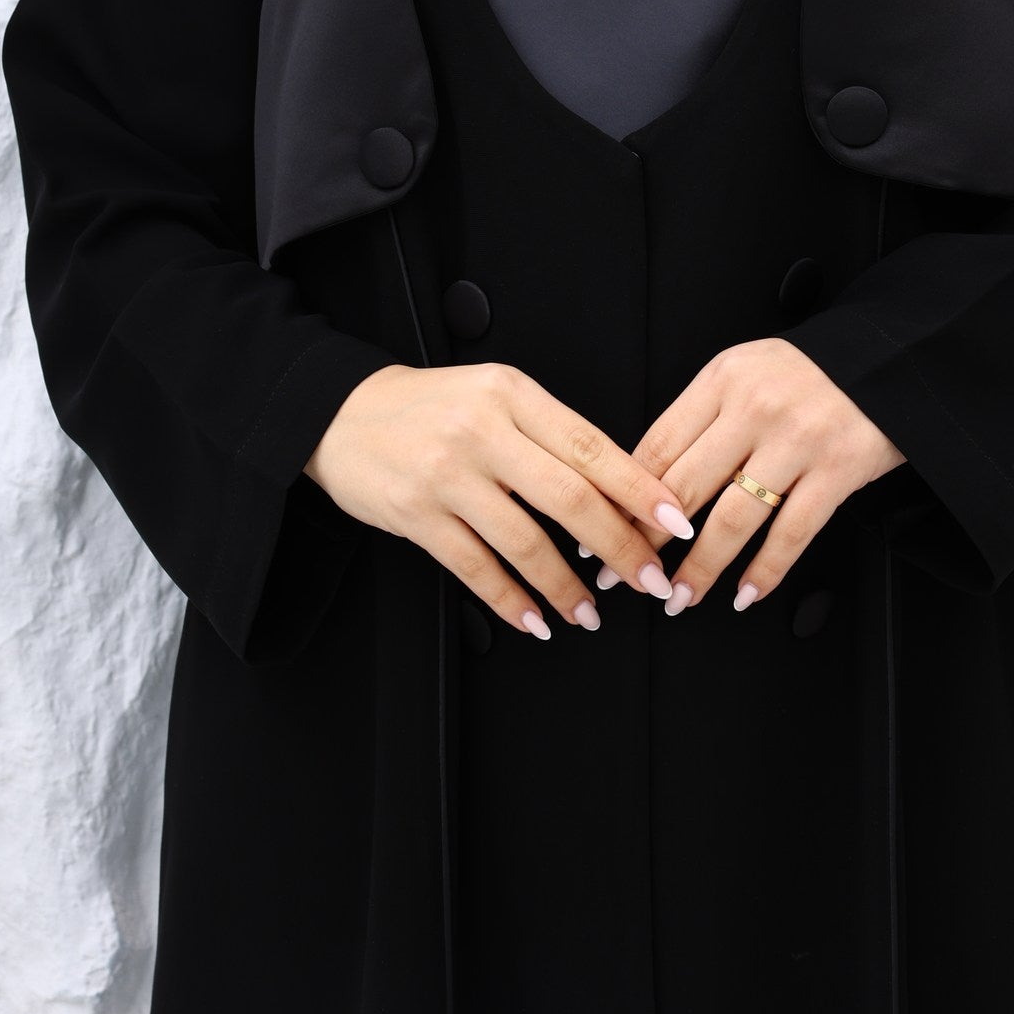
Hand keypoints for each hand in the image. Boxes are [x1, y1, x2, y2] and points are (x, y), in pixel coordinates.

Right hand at [304, 362, 694, 640]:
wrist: (340, 412)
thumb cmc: (431, 406)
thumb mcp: (495, 395)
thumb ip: (549, 432)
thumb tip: (618, 486)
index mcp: (513, 394)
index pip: (591, 446)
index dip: (638, 487)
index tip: (674, 520)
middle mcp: (483, 431)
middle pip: (568, 497)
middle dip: (618, 544)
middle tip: (650, 577)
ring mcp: (447, 475)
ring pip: (524, 541)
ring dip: (564, 587)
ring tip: (590, 613)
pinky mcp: (416, 515)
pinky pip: (475, 567)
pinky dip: (510, 600)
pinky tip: (534, 619)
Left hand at [628, 336, 905, 615]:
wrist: (892, 354)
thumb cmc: (812, 370)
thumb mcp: (747, 370)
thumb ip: (705, 415)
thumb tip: (650, 478)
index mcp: (723, 379)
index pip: (658, 446)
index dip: (624, 496)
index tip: (604, 529)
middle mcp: (755, 407)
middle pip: (685, 487)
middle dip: (647, 541)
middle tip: (626, 574)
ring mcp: (798, 441)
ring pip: (734, 519)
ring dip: (701, 568)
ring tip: (680, 597)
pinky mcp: (838, 470)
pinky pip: (792, 533)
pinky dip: (765, 572)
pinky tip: (745, 594)